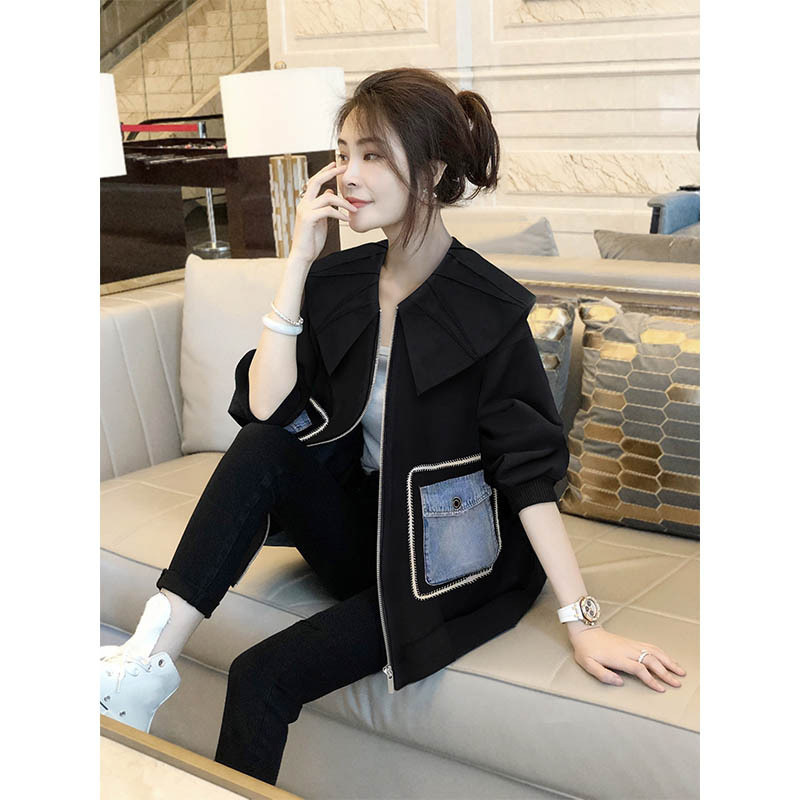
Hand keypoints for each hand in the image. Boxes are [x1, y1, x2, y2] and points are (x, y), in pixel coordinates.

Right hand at [289, 162, 358, 264]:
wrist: (302, 256)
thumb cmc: (312, 240)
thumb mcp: (320, 220)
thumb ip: (324, 206)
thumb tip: (331, 192)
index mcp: (306, 203)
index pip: (314, 181)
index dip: (325, 172)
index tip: (336, 164)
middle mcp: (303, 204)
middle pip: (316, 181)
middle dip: (331, 172)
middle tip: (344, 167)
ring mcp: (305, 210)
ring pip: (327, 197)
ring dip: (344, 202)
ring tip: (354, 208)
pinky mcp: (308, 219)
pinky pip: (328, 210)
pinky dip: (339, 213)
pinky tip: (346, 218)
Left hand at [568, 625, 686, 691]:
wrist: (585, 632)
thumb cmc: (586, 650)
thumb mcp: (588, 665)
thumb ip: (603, 675)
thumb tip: (620, 682)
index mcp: (618, 657)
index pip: (639, 669)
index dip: (651, 680)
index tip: (661, 689)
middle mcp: (628, 650)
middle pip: (651, 660)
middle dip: (666, 673)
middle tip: (677, 684)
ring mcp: (631, 644)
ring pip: (654, 651)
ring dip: (668, 661)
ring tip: (680, 671)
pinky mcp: (632, 641)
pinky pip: (651, 646)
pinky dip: (662, 653)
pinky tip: (669, 659)